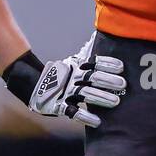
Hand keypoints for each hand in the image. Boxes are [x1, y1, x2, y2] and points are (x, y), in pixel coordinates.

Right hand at [5, 34, 125, 126]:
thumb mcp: (75, 61)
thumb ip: (88, 51)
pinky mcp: (59, 106)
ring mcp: (66, 92)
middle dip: (107, 80)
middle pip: (92, 78)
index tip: (121, 67)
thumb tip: (98, 33)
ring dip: (101, 97)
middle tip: (122, 84)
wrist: (33, 86)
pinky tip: (98, 122)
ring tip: (116, 101)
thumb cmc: (63, 74)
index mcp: (78, 66)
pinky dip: (85, 117)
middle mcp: (73, 78)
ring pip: (85, 94)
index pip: (94, 63)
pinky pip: (73, 112)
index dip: (107, 64)